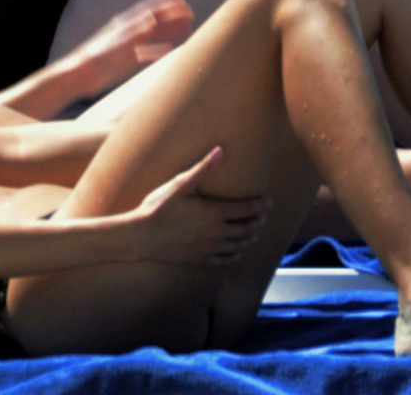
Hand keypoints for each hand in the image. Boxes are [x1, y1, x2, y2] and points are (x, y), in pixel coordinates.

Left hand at [61, 0, 195, 97]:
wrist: (80, 74)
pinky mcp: (125, 61)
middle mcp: (129, 31)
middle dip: (173, 17)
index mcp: (127, 22)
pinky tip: (167, 54)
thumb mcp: (120, 42)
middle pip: (155, 21)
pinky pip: (147, 53)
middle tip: (191, 15)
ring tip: (186, 31)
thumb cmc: (98, 57)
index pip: (151, 9)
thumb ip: (137, 31)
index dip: (167, 4)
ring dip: (169, 32)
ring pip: (153, 36)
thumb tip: (153, 19)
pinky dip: (159, 51)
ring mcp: (128, 45)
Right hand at [122, 148, 271, 267]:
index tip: (268, 202)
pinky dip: (233, 256)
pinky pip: (222, 260)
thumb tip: (220, 150)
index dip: (259, 205)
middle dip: (256, 222)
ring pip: (236, 245)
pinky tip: (235, 255)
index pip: (245, 209)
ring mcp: (208, 248)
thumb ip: (202, 168)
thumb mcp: (180, 184)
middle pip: (244, 229)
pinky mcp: (198, 259)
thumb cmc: (160, 207)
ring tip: (254, 234)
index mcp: (214, 213)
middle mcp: (215, 233)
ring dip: (248, 239)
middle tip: (263, 217)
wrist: (142, 236)